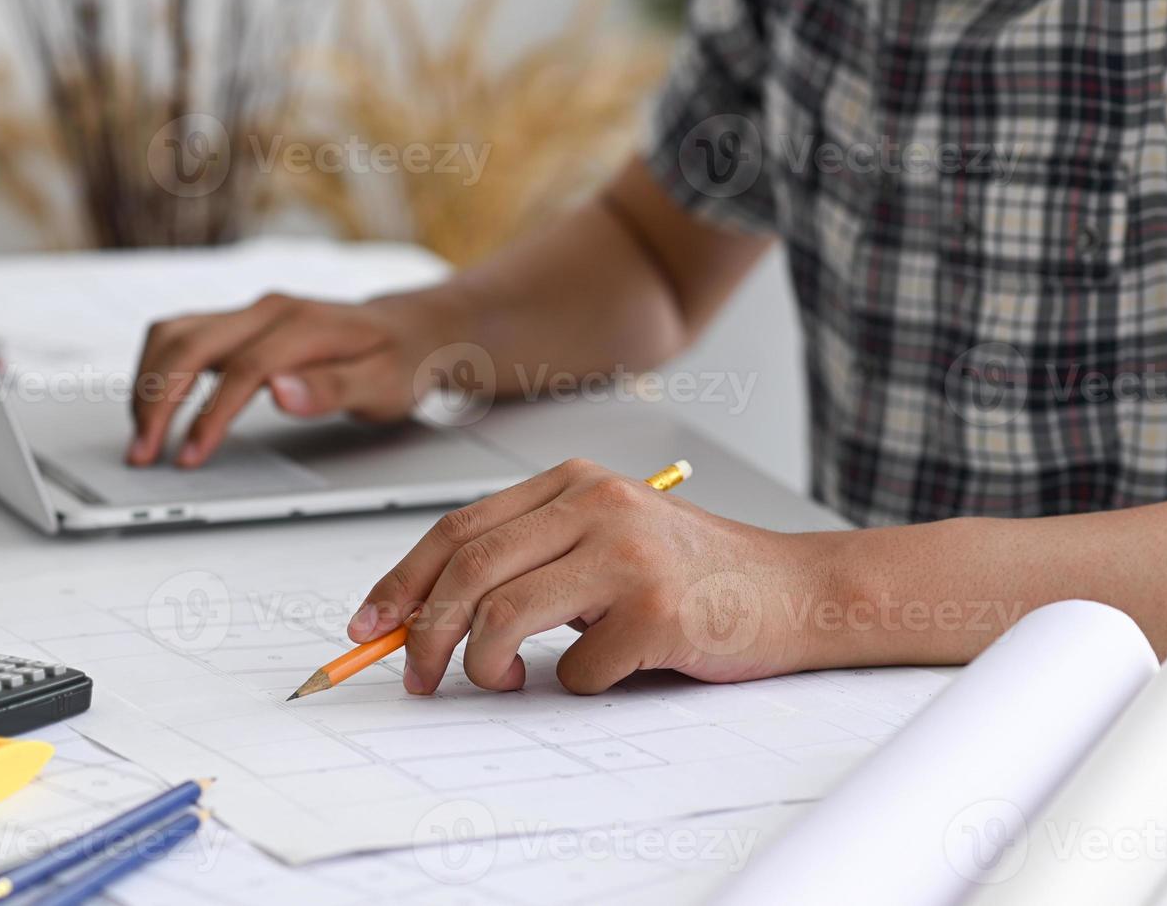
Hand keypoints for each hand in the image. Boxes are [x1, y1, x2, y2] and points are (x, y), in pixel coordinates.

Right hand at [127, 289, 467, 467]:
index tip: (191, 455)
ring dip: (147, 383)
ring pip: (173, 333)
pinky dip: (157, 370)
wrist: (409, 330)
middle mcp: (268, 310)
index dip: (209, 415)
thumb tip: (280, 392)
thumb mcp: (384, 385)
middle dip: (157, 400)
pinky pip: (179, 335)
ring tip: (143, 437)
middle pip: (189, 343)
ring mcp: (249, 313)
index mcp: (303, 325)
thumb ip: (332, 389)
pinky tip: (155, 406)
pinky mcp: (238, 323)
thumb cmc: (398, 361)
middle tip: (144, 454)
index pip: (241, 369)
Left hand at [347, 459, 835, 694]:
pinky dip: (573, 685)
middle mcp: (595, 503)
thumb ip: (530, 558)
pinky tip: (607, 670)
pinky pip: (574, 667)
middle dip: (421, 635)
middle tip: (415, 676)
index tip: (369, 624)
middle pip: (467, 571)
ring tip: (502, 680)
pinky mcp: (656, 609)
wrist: (797, 590)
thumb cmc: (694, 574)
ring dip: (482, 666)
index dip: (402, 581)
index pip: (457, 528)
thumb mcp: (604, 538)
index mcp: (572, 482)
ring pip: (500, 616)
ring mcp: (626, 553)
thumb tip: (427, 617)